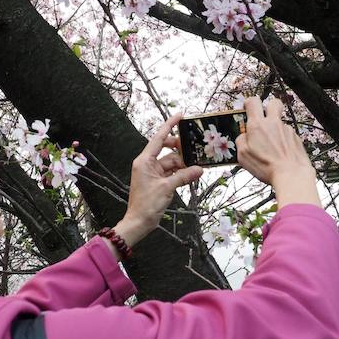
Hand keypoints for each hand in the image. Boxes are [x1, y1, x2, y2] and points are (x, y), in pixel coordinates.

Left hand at [116, 113, 203, 246]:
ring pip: (171, 162)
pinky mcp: (157, 181)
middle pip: (166, 149)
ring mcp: (152, 173)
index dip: (169, 126)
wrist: (139, 222)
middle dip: (180, 148)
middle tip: (194, 146)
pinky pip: (171, 172)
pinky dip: (181, 173)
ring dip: (183, 164)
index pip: (158, 138)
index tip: (179, 116)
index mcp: (144, 161)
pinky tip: (192, 173)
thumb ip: (184, 176)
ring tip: (197, 165)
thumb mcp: (167, 188)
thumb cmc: (146, 205)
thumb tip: (199, 169)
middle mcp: (147, 164)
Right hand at [235, 97, 319, 207]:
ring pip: (280, 122)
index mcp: (257, 125)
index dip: (249, 102)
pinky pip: (287, 134)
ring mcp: (286, 129)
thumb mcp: (243, 156)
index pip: (253, 101)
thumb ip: (241, 141)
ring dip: (275, 129)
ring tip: (271, 147)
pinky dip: (283, 141)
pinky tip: (280, 153)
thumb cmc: (265, 166)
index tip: (247, 108)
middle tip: (264, 118)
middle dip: (268, 106)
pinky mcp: (296, 137)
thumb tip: (244, 136)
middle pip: (274, 102)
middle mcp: (273, 123)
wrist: (291, 174)